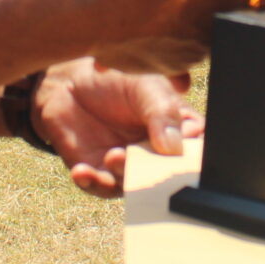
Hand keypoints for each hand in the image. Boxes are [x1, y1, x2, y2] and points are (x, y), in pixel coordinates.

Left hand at [32, 57, 200, 197]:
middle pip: (163, 175)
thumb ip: (162, 112)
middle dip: (152, 172)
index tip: (177, 149)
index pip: (193, 150)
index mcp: (176, 129)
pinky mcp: (99, 171)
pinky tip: (82, 171)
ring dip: (122, 175)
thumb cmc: (115, 78)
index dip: (189, 156)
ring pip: (132, 184)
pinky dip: (91, 182)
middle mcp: (154, 152)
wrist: (71, 80)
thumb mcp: (145, 86)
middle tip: (139, 155)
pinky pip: (99, 186)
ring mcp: (127, 164)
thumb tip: (173, 148)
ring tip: (112, 156)